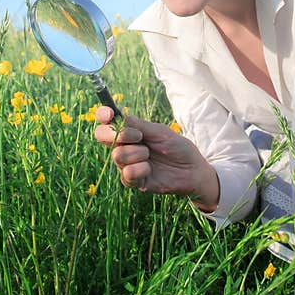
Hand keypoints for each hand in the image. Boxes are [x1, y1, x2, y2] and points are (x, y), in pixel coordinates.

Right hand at [93, 107, 218, 209]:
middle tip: (138, 136)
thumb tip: (120, 116)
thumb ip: (140, 126)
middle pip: (102, 136)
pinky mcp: (132, 181)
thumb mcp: (161, 132)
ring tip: (151, 155)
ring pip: (118, 155)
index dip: (102, 115)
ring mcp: (126, 164)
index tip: (108, 113)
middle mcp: (124, 147)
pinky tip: (150, 169)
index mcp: (130, 132)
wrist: (192, 169)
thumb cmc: (178, 148)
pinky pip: (127, 173)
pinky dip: (141, 168)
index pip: (107, 122)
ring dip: (138, 153)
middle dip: (118, 134)